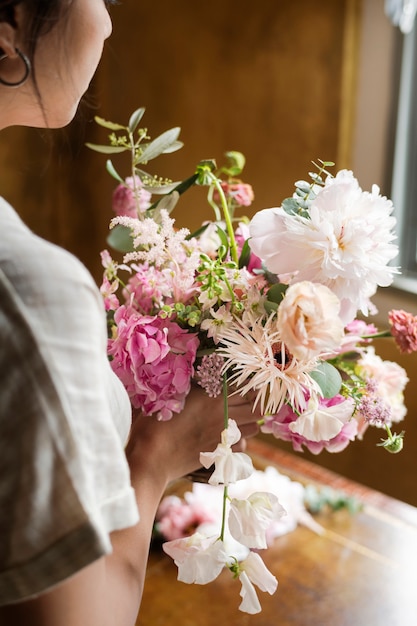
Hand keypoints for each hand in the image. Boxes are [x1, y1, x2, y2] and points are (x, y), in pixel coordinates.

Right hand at [126, 386, 259, 488]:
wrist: (152, 457)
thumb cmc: (155, 423)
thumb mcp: (172, 396)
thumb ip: (193, 387)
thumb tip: (206, 379)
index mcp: (213, 396)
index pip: (244, 387)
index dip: (246, 387)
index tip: (244, 387)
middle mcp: (224, 415)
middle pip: (256, 408)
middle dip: (254, 404)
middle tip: (245, 403)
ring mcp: (225, 436)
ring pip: (254, 427)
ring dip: (249, 422)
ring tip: (237, 420)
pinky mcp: (222, 454)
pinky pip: (243, 445)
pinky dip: (239, 441)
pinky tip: (227, 439)